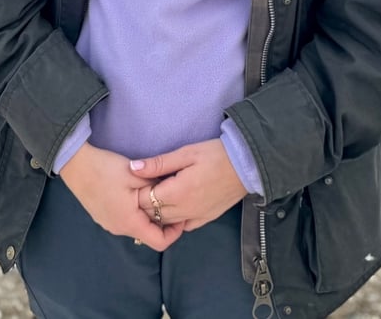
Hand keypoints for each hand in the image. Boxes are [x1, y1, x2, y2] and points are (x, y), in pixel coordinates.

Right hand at [58, 143, 185, 250]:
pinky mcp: (103, 217)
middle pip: (149, 235)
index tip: (181, 215)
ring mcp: (109, 224)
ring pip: (137, 227)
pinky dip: (136, 213)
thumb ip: (157, 187)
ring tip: (154, 195)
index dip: (175, 232)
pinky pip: (126, 221)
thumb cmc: (106, 169)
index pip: (160, 242)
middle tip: (171, 201)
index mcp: (129, 222)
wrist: (76, 164)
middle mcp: (119, 228)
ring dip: (148, 215)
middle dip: (163, 221)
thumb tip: (174, 192)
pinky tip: (136, 195)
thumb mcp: (137, 175)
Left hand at [128, 139, 246, 231]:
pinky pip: (184, 226)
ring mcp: (197, 216)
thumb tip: (133, 168)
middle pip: (153, 215)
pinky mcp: (207, 218)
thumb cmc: (216, 155)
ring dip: (158, 213)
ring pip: (167, 223)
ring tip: (159, 196)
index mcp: (178, 192)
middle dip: (145, 203)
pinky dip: (175, 220)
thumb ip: (158, 163)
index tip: (139, 181)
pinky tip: (176, 206)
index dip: (137, 192)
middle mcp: (186, 209)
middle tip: (146, 188)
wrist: (247, 165)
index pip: (145, 201)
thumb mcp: (186, 153)